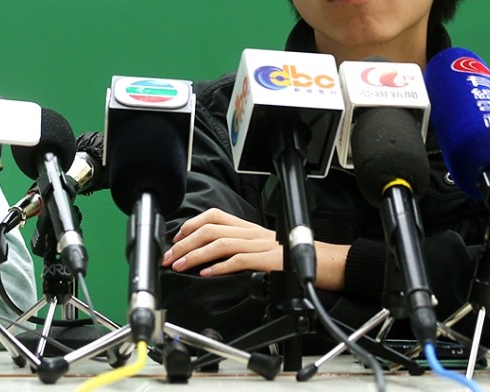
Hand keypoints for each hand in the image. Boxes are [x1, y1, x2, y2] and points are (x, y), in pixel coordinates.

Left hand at [162, 208, 282, 276]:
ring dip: (196, 255)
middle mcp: (250, 233)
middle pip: (210, 230)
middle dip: (184, 244)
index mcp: (246, 227)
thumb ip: (234, 245)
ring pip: (221, 244)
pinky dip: (220, 267)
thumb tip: (204, 253)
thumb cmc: (285, 256)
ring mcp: (259, 246)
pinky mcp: (268, 260)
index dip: (190, 226)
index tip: (175, 240)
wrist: (320, 262)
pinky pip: (240, 260)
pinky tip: (206, 273)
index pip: (213, 216)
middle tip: (169, 257)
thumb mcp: (257, 245)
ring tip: (180, 266)